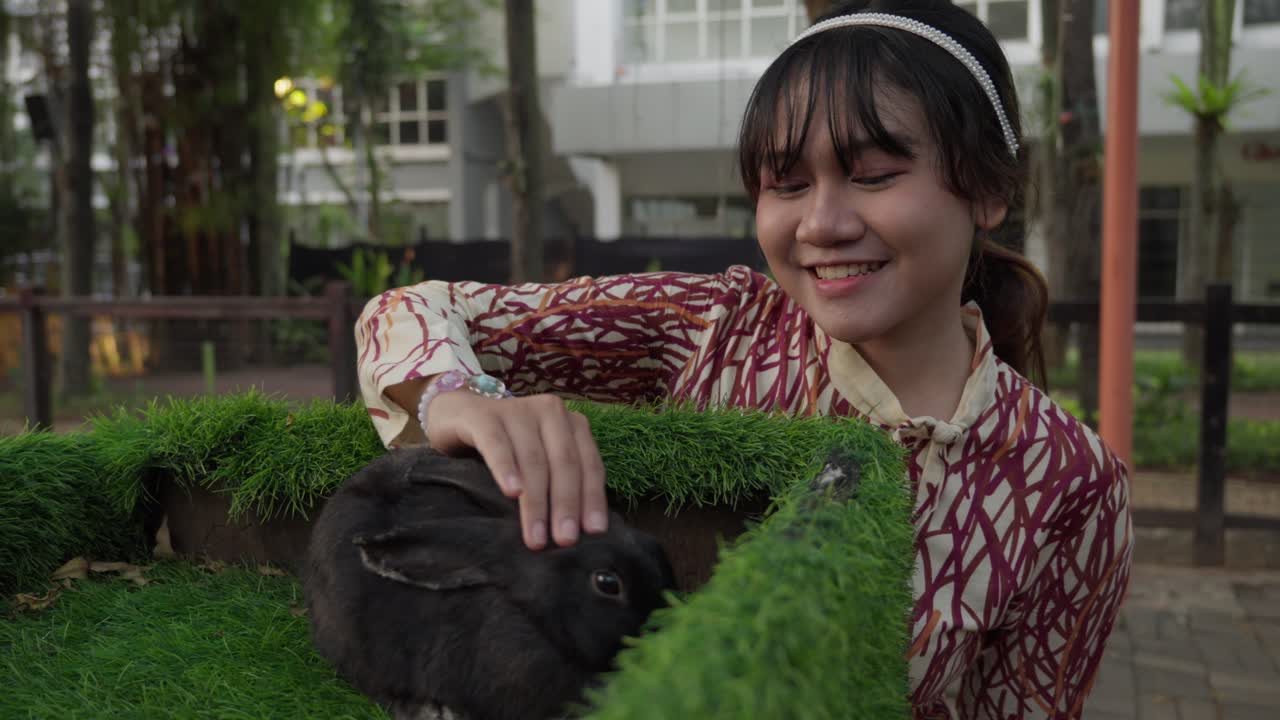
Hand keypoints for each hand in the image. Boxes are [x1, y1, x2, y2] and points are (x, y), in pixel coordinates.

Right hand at [423, 389, 608, 550]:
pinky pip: (497, 444)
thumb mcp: (540, 463)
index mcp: (571, 423)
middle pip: (564, 462)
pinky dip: (506, 468)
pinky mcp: (483, 415)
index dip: (592, 498)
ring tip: (535, 536)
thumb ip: (559, 484)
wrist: (457, 416)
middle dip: (566, 504)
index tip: (593, 532)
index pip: (589, 464)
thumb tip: (578, 532)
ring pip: (532, 459)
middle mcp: (549, 411)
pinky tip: (512, 492)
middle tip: (564, 540)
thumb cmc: (508, 449)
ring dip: (536, 501)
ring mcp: (516, 410)